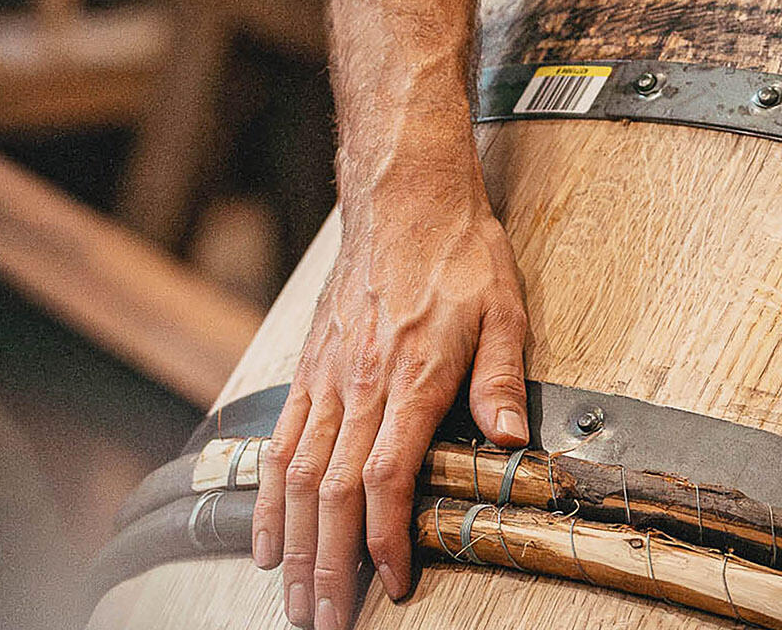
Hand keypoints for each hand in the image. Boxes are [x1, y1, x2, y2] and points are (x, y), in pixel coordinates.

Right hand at [252, 172, 528, 626]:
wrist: (405, 195)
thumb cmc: (459, 250)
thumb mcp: (505, 309)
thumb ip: (501, 381)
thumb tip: (512, 441)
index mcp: (413, 375)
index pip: (387, 478)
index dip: (384, 540)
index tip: (391, 583)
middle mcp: (362, 383)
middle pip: (332, 494)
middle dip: (329, 568)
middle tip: (327, 622)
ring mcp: (328, 377)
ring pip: (297, 479)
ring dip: (294, 547)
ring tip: (295, 600)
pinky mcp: (309, 368)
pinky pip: (280, 443)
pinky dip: (269, 498)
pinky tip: (269, 536)